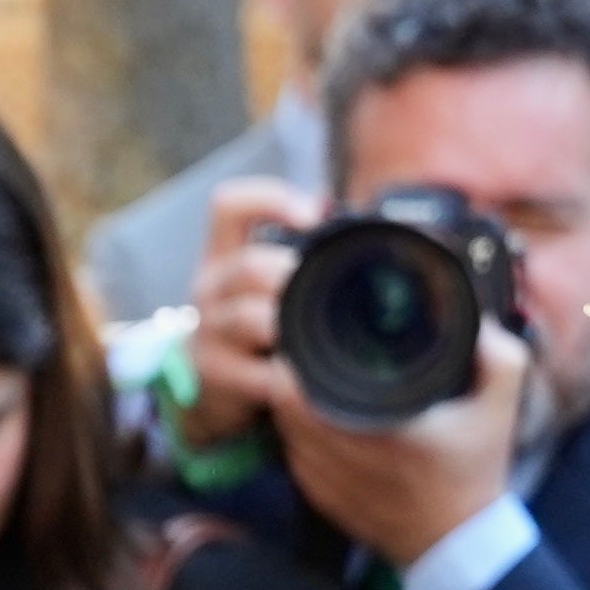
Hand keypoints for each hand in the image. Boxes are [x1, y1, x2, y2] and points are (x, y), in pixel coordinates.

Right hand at [185, 176, 313, 437]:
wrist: (210, 390)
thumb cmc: (255, 328)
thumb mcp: (264, 287)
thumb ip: (302, 260)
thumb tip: (380, 234)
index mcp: (225, 256)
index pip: (229, 207)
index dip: (271, 200)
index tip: (316, 214)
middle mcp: (211, 288)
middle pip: (250, 266)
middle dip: (295, 277)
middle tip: (332, 293)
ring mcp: (208, 332)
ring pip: (250, 318)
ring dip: (291, 328)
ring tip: (318, 336)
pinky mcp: (214, 376)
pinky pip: (259, 375)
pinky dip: (291, 378)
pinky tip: (308, 379)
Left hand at [276, 318, 532, 570]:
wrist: (460, 546)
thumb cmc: (478, 474)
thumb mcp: (501, 411)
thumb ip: (498, 359)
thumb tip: (476, 319)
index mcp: (381, 433)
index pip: (302, 394)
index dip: (294, 363)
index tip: (303, 339)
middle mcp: (346, 460)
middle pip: (284, 408)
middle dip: (289, 378)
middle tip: (303, 353)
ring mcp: (330, 485)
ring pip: (285, 433)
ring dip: (290, 408)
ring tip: (306, 381)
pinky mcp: (324, 502)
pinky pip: (294, 459)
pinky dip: (298, 439)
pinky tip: (315, 422)